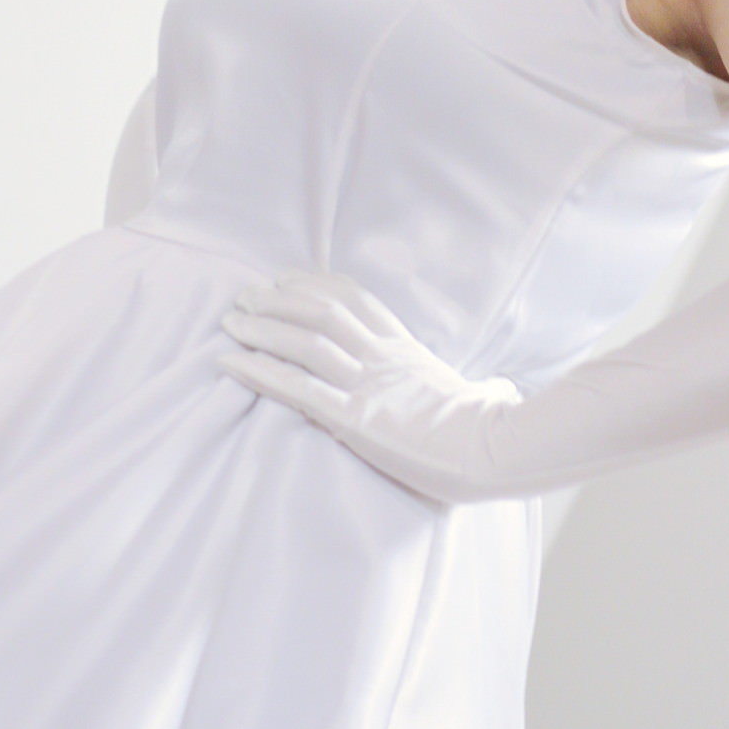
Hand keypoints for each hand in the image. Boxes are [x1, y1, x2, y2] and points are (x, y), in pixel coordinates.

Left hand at [218, 269, 521, 503]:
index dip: (317, 283)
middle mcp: (383, 357)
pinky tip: (230, 362)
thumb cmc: (489, 432)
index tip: (287, 277)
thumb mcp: (473, 395)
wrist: (494, 452)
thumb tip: (497, 389)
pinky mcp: (356, 418)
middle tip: (246, 295)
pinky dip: (260, 371)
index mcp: (406, 349)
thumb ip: (470, 384)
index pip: (358, 299)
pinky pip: (299, 388)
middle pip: (324, 310)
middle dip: (280, 298)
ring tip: (231, 322)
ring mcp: (369, 385)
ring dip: (263, 327)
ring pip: (307, 340)